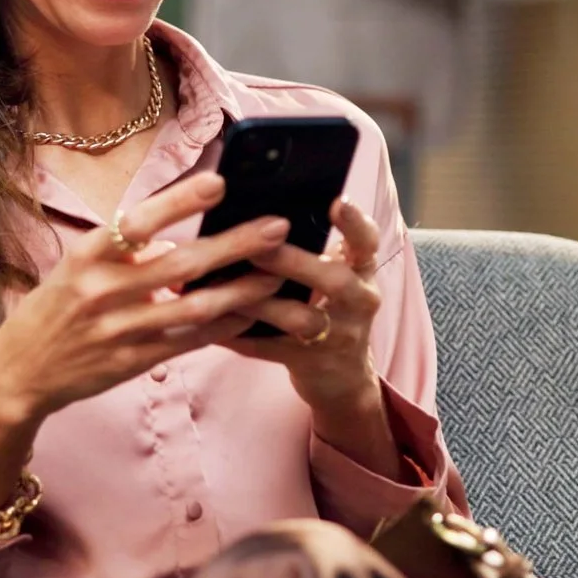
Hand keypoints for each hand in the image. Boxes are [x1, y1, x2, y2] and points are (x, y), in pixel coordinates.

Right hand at [0, 174, 287, 429]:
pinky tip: (250, 314)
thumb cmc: (55, 308)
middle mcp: (103, 291)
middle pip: (180, 264)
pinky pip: (188, 342)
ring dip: (241, 290)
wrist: (20, 371)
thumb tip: (173, 234)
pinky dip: (222, 327)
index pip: (137, 221)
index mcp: (87, 256)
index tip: (219, 182)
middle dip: (234, 244)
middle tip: (277, 226)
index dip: (178, 202)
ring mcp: (120, 330)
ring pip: (194, 307)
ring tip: (277, 274)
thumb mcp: (76, 266)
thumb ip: (123, 250)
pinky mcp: (133, 362)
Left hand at [220, 197, 399, 473]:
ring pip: (300, 320)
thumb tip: (259, 213)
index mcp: (362, 272)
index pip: (367, 242)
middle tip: (257, 247)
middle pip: (335, 280)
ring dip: (260, 303)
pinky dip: (239, 336)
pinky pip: (270, 349)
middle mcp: (357, 302)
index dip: (355, 222)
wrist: (343, 377)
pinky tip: (210, 323)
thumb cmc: (331, 310)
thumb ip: (313, 247)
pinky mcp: (310, 364)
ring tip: (223, 287)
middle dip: (294, 263)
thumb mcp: (337, 276)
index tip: (338, 201)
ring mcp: (337, 336)